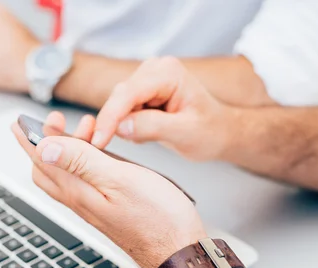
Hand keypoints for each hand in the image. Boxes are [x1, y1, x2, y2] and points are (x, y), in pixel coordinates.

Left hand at [11, 112, 206, 267]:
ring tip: (87, 128)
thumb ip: (80, 162)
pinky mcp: (107, 211)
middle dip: (46, 141)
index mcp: (78, 192)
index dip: (29, 138)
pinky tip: (100, 155)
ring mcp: (93, 208)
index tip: (19, 122)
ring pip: (66, 175)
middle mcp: (80, 201)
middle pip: (48, 170)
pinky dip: (84, 162)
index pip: (42, 161)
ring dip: (69, 148)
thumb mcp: (118, 180)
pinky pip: (83, 183)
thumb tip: (43, 147)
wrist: (178, 252)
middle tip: (56, 120)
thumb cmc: (158, 218)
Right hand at [81, 57, 235, 161]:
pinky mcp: (140, 92)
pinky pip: (121, 111)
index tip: (98, 140)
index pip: (128, 93)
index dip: (110, 117)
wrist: (219, 132)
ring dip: (126, 126)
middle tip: (123, 147)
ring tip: (153, 137)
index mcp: (168, 73)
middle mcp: (153, 69)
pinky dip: (129, 127)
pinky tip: (150, 133)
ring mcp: (145, 79)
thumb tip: (120, 126)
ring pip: (117, 106)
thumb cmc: (210, 131)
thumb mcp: (185, 133)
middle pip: (119, 97)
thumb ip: (153, 127)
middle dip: (114, 124)